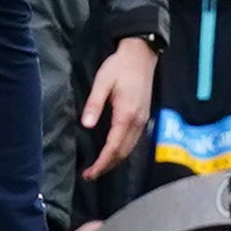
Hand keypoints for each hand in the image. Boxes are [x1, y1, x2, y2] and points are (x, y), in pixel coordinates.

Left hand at [79, 37, 158, 179]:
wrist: (142, 55)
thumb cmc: (119, 66)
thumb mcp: (102, 82)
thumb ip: (94, 104)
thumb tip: (86, 125)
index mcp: (126, 115)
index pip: (113, 148)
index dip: (101, 163)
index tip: (89, 173)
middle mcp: (137, 122)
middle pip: (122, 153)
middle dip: (107, 167)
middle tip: (90, 175)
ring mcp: (143, 120)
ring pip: (129, 149)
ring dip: (115, 161)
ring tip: (99, 168)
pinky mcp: (144, 117)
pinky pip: (133, 141)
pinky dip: (122, 151)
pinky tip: (113, 152)